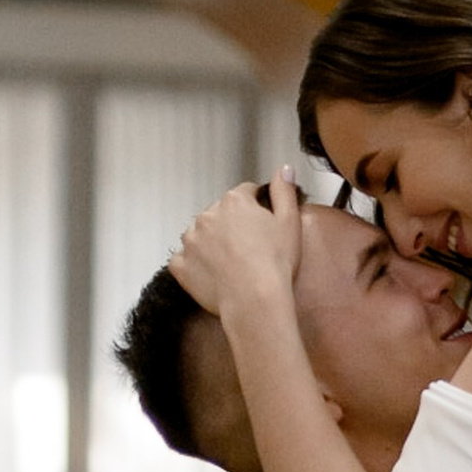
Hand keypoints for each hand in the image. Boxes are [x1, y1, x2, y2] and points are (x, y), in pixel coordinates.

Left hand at [171, 175, 299, 316]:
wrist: (256, 301)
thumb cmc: (275, 264)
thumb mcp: (290, 222)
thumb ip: (284, 191)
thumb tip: (284, 170)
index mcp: (234, 202)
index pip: (244, 193)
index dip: (255, 207)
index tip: (261, 223)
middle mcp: (208, 215)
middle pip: (219, 214)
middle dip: (231, 226)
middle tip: (248, 249)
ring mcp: (191, 240)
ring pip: (198, 235)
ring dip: (209, 243)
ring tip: (229, 263)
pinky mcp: (181, 265)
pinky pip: (182, 260)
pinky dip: (192, 265)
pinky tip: (210, 274)